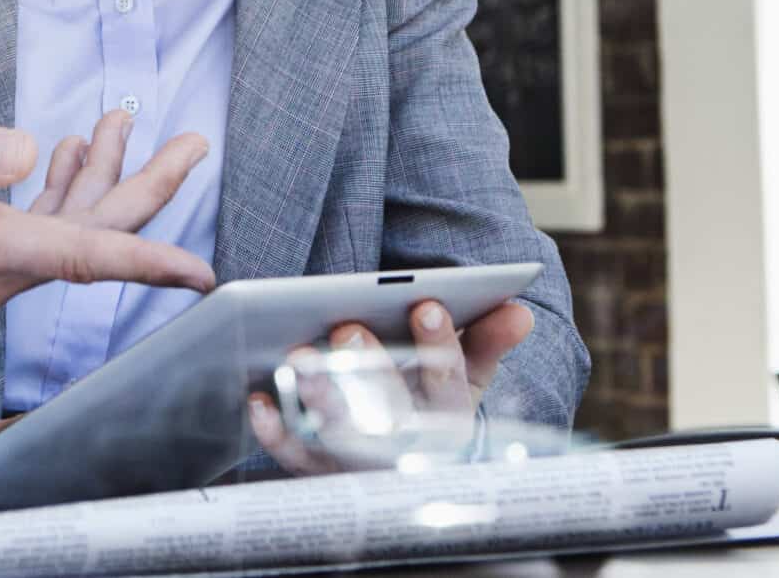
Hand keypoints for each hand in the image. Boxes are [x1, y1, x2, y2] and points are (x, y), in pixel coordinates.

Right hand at [0, 113, 213, 318]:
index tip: (200, 274)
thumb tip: (26, 150)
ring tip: (124, 122)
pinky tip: (65, 153)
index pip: (83, 255)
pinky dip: (59, 194)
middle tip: (192, 143)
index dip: (148, 261)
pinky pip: (33, 236)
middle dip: (147, 188)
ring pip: (64, 233)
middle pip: (91, 237)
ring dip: (99, 179)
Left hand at [245, 298, 533, 473]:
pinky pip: (294, 458)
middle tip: (348, 327)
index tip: (426, 304)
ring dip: (321, 398)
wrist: (407, 467)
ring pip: (341, 437)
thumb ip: (488, 339)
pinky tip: (259, 400)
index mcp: (448, 418)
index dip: (440, 345)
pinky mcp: (319, 474)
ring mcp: (361, 465)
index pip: (450, 383)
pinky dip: (276, 431)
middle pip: (393, 414)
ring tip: (300, 359)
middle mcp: (407, 447)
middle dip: (372, 369)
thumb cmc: (432, 400)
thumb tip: (519, 310)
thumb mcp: (467, 375)